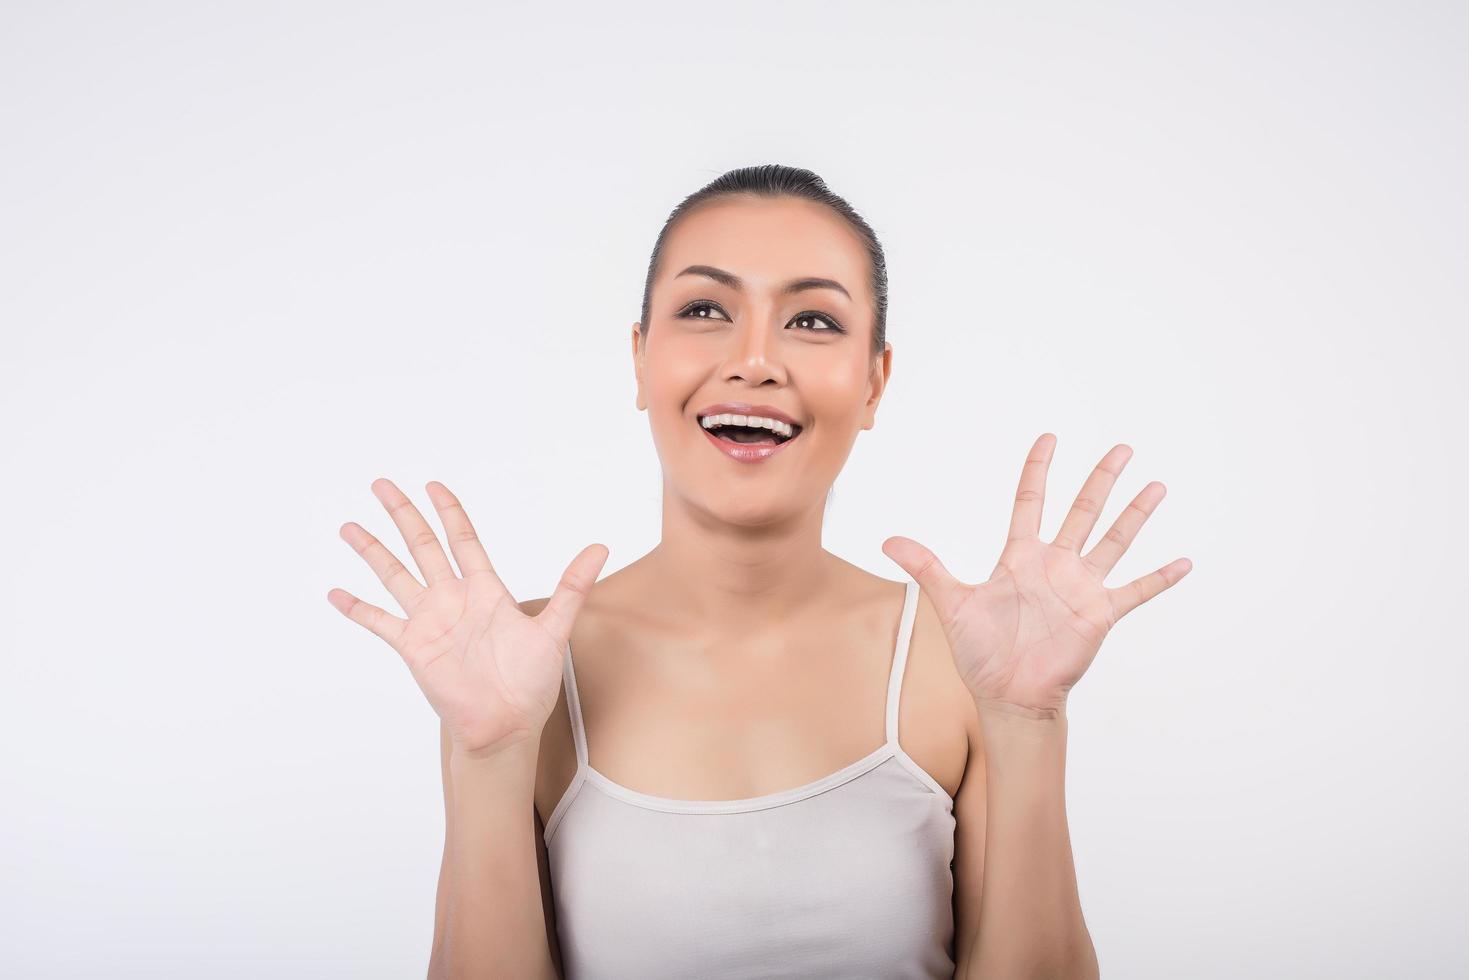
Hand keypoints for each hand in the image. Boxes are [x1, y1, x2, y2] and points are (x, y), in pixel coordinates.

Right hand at [327, 478, 607, 758]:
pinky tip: (335, 592)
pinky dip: (357, 608)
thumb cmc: (531, 683)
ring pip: (395, 575)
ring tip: (349, 526)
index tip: (434, 485)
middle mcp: (453, 600)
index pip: (463, 540)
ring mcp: (430, 622)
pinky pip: (379, 622)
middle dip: (403, 515)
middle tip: (382, 484)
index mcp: (485, 590)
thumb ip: (572, 587)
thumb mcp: (555, 629)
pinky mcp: (413, 647)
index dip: (449, 512)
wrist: (505, 725)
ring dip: (372, 551)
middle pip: (423, 546)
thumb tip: (601, 547)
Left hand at [882, 433, 1190, 718]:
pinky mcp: (1099, 615)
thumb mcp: (952, 604)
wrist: (1008, 695)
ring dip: (1135, 516)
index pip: (1030, 502)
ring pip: (1113, 541)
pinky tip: (1184, 561)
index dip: (1038, 471)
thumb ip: (927, 568)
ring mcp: (1080, 588)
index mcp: (1020, 558)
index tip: (1049, 438)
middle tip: (1122, 449)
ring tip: (1156, 487)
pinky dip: (1158, 578)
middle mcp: (1055, 566)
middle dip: (1101, 480)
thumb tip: (887, 541)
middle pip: (1082, 511)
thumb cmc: (981, 653)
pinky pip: (1134, 592)